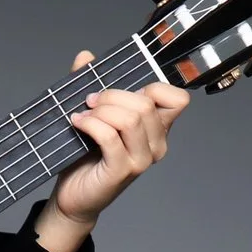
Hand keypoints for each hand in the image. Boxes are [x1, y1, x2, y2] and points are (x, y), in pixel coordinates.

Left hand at [37, 49, 191, 249]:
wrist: (73, 195)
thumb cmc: (86, 157)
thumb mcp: (92, 115)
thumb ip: (91, 84)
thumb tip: (86, 56)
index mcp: (157, 129)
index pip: (178, 99)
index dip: (153, 87)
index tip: (122, 93)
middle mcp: (157, 144)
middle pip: (146, 103)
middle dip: (112, 96)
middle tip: (89, 102)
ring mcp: (142, 159)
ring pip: (131, 118)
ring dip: (101, 110)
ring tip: (82, 115)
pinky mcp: (123, 170)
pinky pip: (110, 136)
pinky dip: (91, 124)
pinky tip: (77, 124)